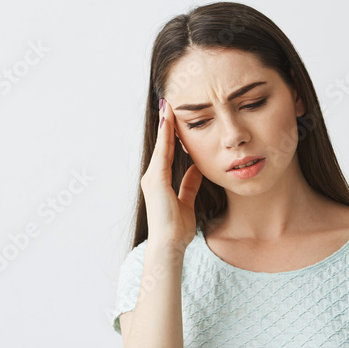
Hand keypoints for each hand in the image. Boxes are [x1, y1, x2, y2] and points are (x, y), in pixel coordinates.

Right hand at [140, 97, 203, 253]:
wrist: (169, 244)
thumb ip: (190, 184)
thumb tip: (196, 168)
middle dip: (166, 124)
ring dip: (165, 125)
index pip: (167, 152)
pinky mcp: (155, 181)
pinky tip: (169, 122)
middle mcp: (153, 177)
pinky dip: (165, 137)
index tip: (175, 117)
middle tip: (169, 103)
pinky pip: (162, 154)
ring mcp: (152, 178)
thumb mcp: (187, 202)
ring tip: (168, 106)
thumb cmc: (177, 229)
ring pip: (161, 145)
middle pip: (162, 145)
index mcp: (160, 182)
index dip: (172, 135)